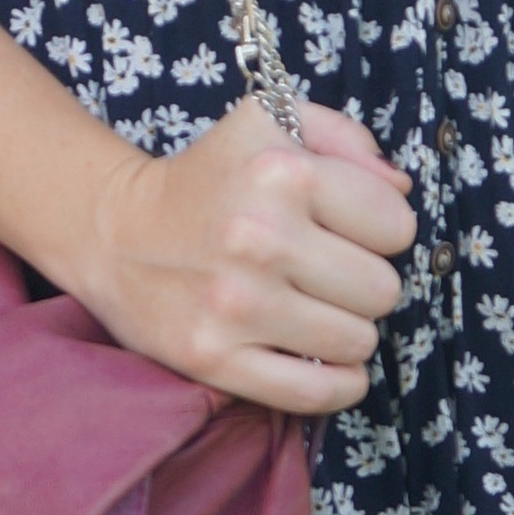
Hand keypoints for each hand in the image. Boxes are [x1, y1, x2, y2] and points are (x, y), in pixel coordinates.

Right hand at [67, 100, 416, 416]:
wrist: (113, 232)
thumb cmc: (209, 178)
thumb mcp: (271, 122)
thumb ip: (346, 139)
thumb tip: (400, 188)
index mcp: (283, 173)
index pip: (397, 226)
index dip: (379, 229)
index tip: (344, 230)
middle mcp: (260, 238)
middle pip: (383, 290)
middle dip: (364, 283)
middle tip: (327, 274)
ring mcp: (236, 305)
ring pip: (357, 343)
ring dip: (346, 330)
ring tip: (313, 309)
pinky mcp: (213, 358)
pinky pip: (315, 393)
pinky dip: (337, 385)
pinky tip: (324, 361)